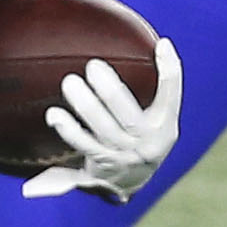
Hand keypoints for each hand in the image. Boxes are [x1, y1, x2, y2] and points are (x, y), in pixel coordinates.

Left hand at [25, 38, 182, 201]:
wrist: (130, 182)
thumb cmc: (140, 136)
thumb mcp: (156, 118)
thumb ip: (153, 89)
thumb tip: (148, 44)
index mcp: (165, 125)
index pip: (171, 95)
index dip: (170, 70)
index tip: (162, 45)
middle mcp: (148, 142)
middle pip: (130, 116)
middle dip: (110, 91)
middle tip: (93, 66)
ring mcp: (124, 155)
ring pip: (103, 130)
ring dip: (85, 106)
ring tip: (70, 83)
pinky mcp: (102, 165)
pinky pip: (83, 146)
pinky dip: (68, 130)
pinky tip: (55, 114)